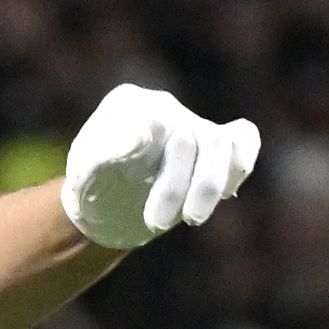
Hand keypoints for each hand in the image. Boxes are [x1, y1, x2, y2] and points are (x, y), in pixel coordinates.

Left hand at [57, 84, 262, 253]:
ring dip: (208, 186)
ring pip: (220, 143)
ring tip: (191, 219)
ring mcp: (189, 121)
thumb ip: (109, 152)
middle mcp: (161, 105)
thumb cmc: (90, 192)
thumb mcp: (85, 177)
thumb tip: (147, 131)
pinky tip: (227, 193)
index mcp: (126, 104)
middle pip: (190, 138)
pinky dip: (241, 163)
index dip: (155, 171)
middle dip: (175, 188)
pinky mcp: (212, 141)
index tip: (141, 200)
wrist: (104, 208)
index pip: (156, 127)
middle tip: (154, 224)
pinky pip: (243, 138)